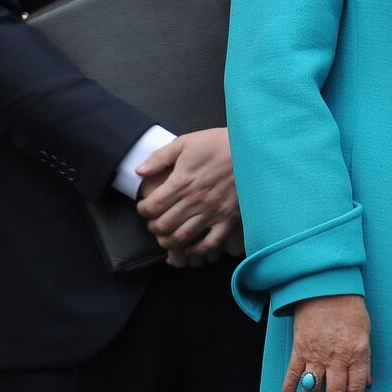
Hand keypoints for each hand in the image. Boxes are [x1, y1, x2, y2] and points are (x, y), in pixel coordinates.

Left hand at [136, 128, 239, 266]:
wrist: (252, 149)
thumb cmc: (219, 144)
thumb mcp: (187, 142)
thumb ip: (160, 157)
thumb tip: (139, 171)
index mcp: (183, 181)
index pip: (152, 207)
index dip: (142, 210)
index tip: (144, 207)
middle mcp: (196, 200)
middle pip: (163, 225)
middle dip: (153, 227)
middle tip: (154, 222)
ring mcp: (213, 212)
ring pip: (182, 237)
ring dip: (169, 240)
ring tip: (167, 235)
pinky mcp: (229, 218)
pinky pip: (210, 243)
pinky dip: (197, 249)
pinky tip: (191, 245)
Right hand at [283, 295, 371, 391]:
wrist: (327, 286)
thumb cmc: (349, 307)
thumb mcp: (365, 332)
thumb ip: (365, 360)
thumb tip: (366, 382)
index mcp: (357, 353)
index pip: (355, 388)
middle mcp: (337, 357)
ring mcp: (317, 353)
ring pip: (313, 388)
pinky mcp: (300, 348)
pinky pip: (294, 373)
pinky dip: (290, 387)